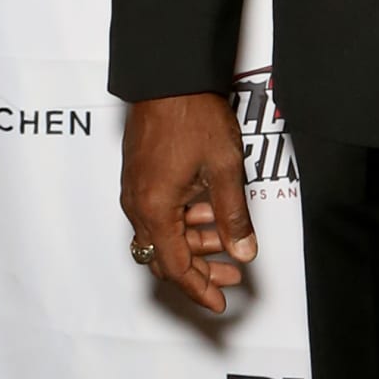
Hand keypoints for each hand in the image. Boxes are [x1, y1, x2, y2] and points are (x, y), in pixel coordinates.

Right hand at [120, 92, 255, 314]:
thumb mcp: (224, 170)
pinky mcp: (139, 176)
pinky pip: (159, 213)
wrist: (168, 76)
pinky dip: (184, 222)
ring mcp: (135, 190)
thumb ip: (233, 216)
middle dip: (200, 270)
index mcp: (155, 209)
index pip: (176, 267)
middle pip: (165, 257)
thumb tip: (243, 253)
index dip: (199, 289)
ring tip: (228, 240)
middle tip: (232, 276)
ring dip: (195, 243)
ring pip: (163, 235)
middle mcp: (138, 204)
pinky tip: (210, 213)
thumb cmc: (193, 116)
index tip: (219, 303)